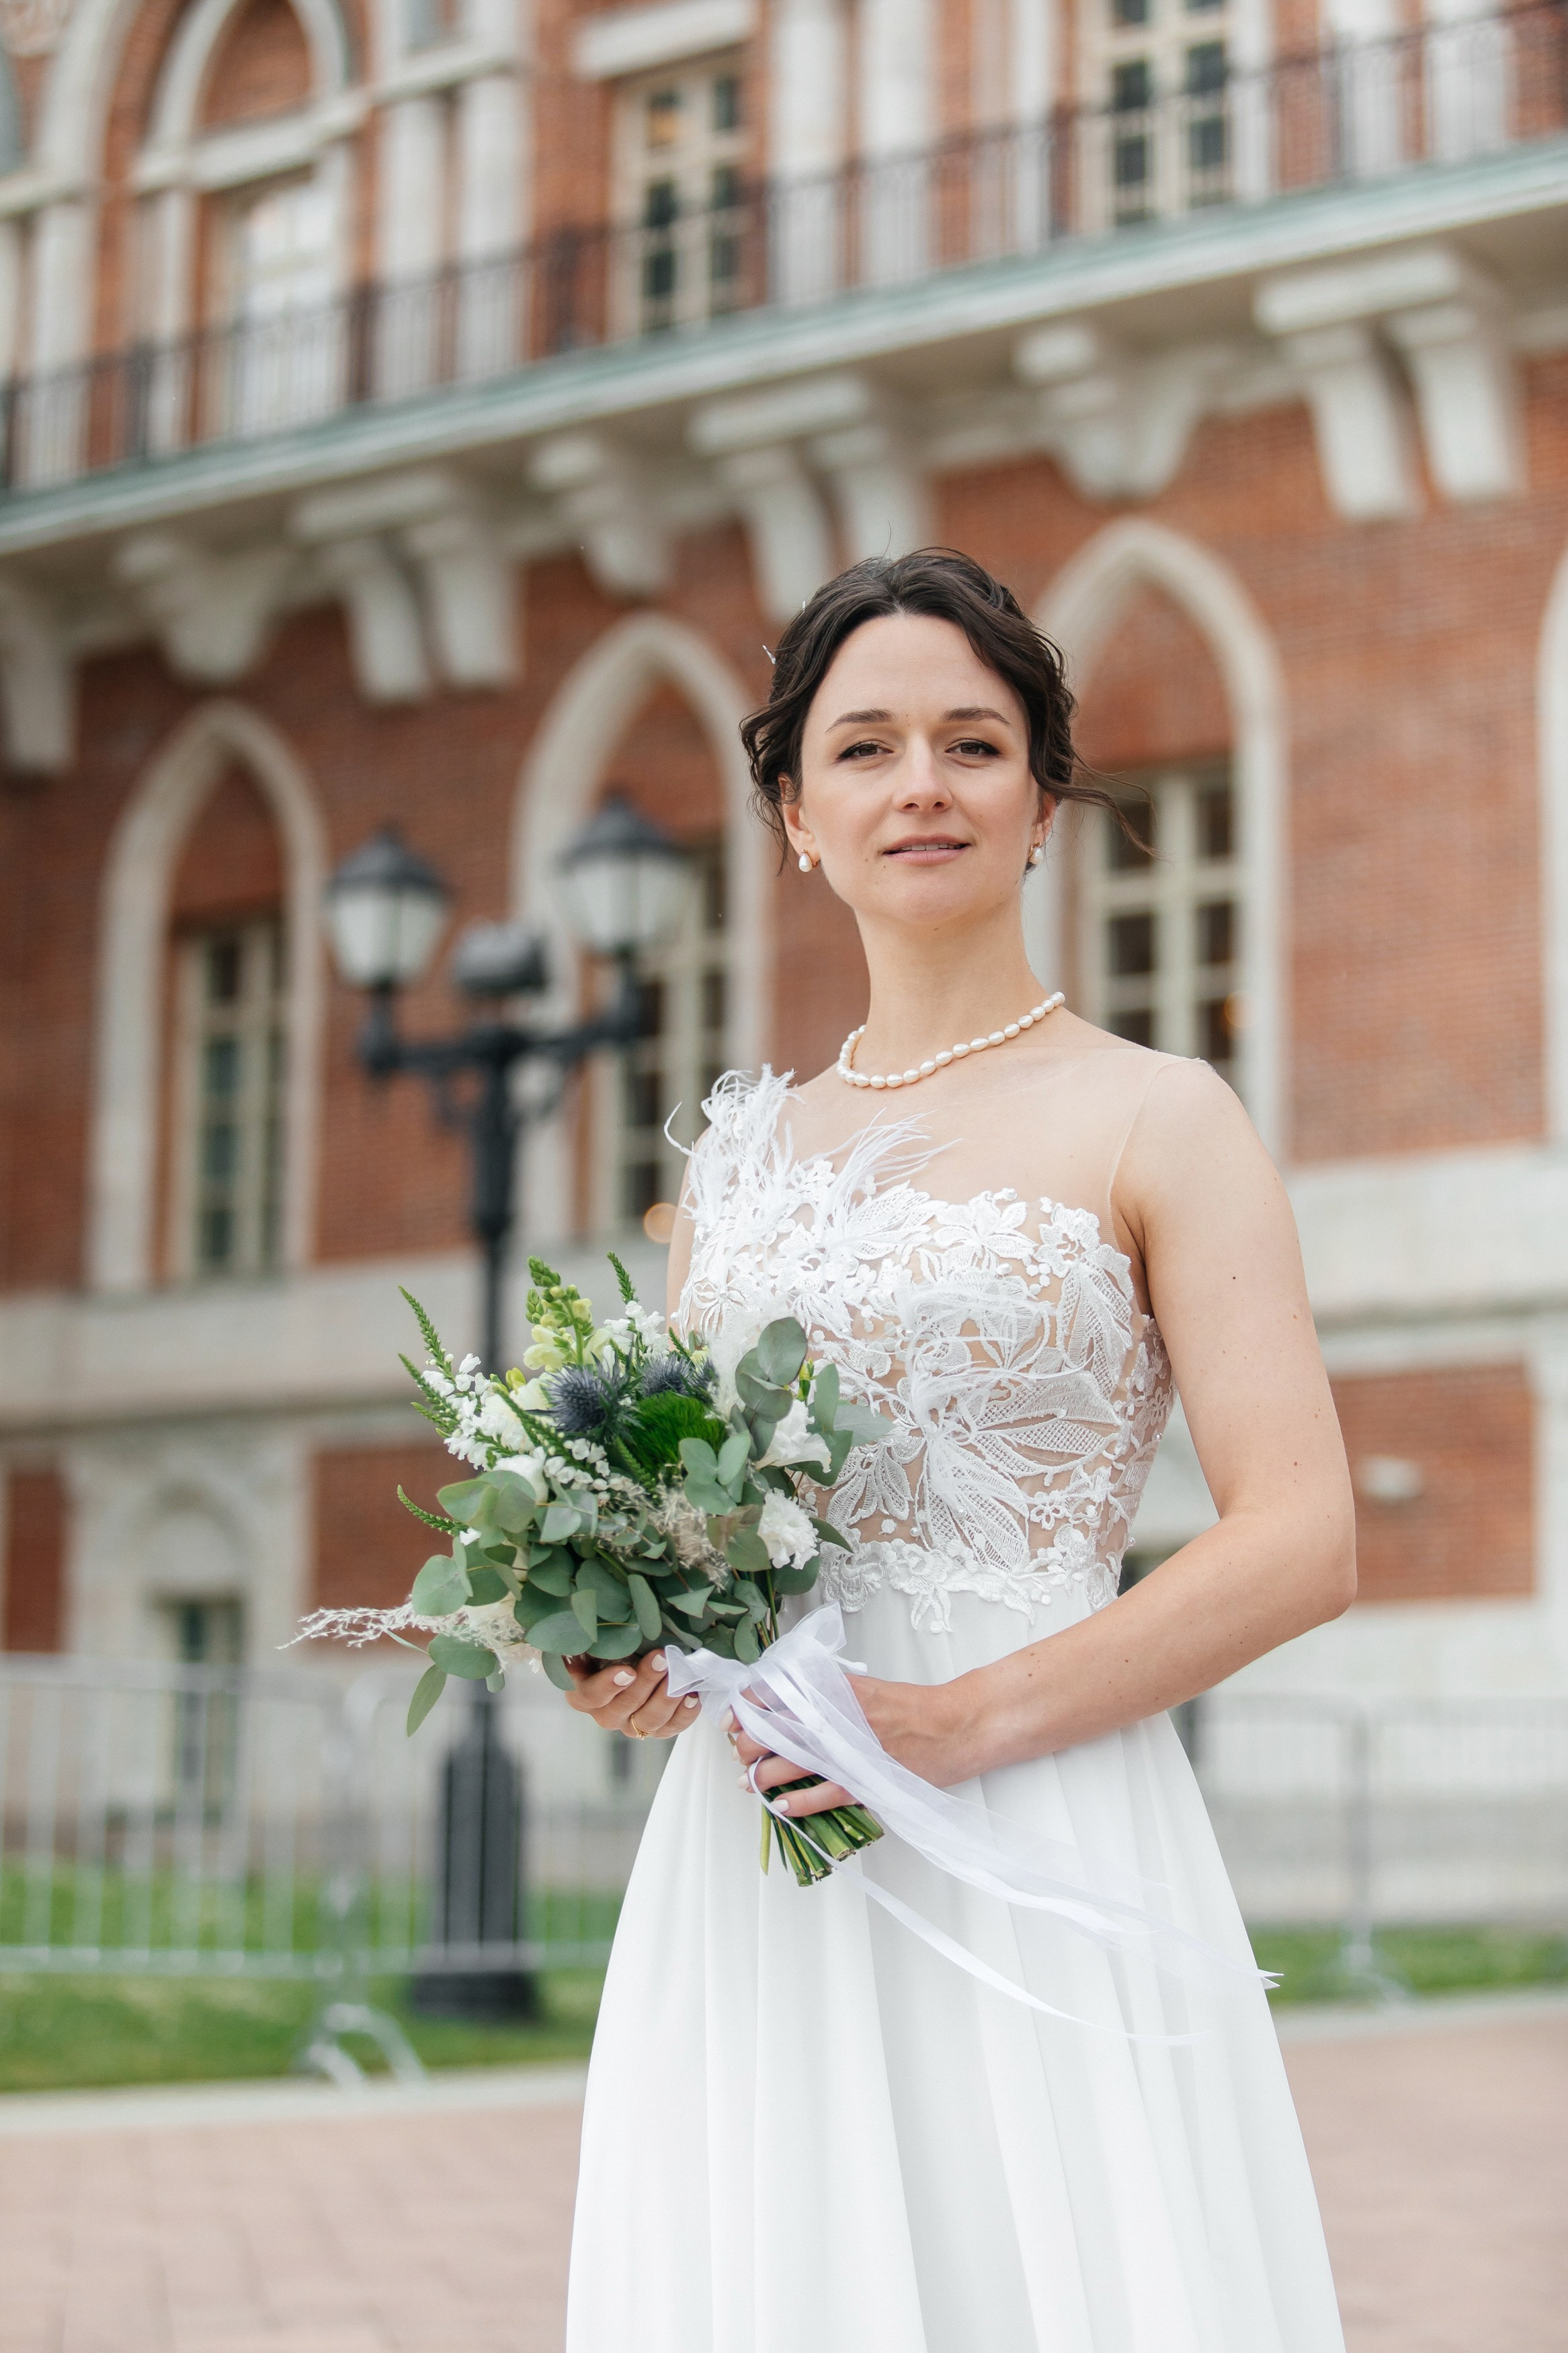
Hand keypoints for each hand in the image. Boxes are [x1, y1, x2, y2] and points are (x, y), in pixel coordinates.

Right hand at [563, 1649, 702, 1740]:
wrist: (635, 1653)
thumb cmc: (610, 1642)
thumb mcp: (596, 1637)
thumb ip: (593, 1637)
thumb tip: (596, 1631)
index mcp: (582, 1692)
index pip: (590, 1695)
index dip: (608, 1686)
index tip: (628, 1671)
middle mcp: (605, 1712)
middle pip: (622, 1708)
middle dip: (645, 1683)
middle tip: (661, 1659)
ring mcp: (631, 1722)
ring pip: (647, 1722)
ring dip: (665, 1699)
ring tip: (680, 1678)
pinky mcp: (656, 1726)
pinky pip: (670, 1727)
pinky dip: (684, 1713)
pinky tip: (693, 1695)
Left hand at [729, 1674, 971, 1815]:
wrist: (954, 1725)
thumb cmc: (911, 1707)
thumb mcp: (866, 1688)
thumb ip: (830, 1694)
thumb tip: (789, 1705)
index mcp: (837, 1688)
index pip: (778, 1692)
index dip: (747, 1706)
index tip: (732, 1717)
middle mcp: (839, 1715)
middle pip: (776, 1729)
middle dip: (749, 1744)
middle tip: (738, 1753)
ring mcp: (851, 1749)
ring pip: (791, 1763)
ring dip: (762, 1775)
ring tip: (747, 1781)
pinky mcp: (866, 1779)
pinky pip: (823, 1794)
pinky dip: (798, 1802)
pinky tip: (780, 1806)